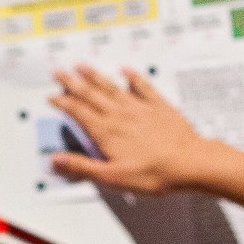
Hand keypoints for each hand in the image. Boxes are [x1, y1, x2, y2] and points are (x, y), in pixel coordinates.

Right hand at [49, 65, 216, 194]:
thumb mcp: (112, 177)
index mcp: (107, 132)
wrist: (190, 163)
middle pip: (90, 94)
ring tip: (82, 65)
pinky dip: (133, 77)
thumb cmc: (155, 172)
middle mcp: (120, 115)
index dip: (62, 103)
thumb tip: (57, 160)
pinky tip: (126, 70)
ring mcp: (140, 108)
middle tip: (59, 71)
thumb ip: (82, 167)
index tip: (52, 96)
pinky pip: (143, 86)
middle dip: (72, 82)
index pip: (78, 112)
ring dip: (95, 75)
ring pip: (112, 87)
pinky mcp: (159, 106)